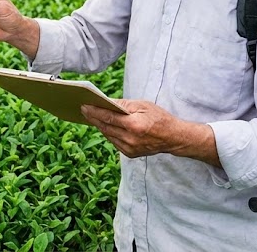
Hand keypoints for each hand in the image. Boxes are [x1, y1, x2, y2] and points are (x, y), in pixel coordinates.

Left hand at [81, 100, 218, 165]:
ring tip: (91, 116)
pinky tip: (104, 125)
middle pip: (105, 127)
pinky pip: (114, 142)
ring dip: (99, 126)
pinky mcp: (130, 154)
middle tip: (83, 109)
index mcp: (134, 125)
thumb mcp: (143, 105)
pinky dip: (109, 133)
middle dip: (93, 118)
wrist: (173, 138)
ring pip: (108, 135)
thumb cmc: (159, 118)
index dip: (94, 112)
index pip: (108, 118)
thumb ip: (124, 105)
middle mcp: (130, 139)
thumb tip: (107, 102)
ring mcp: (130, 149)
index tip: (84, 106)